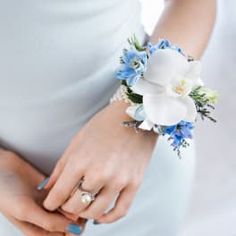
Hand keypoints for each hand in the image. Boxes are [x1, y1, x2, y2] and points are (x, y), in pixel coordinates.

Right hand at [0, 149, 83, 234]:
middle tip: (78, 204)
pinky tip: (69, 185)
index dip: (74, 230)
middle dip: (77, 215)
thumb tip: (73, 229)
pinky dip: (70, 190)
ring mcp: (50, 202)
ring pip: (70, 206)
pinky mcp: (52, 189)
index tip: (79, 220)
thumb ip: (48, 222)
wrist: (1, 168)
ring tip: (74, 193)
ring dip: (74, 201)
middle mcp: (45, 217)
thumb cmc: (5, 192)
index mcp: (38, 230)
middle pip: (69, 221)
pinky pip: (67, 192)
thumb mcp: (25, 210)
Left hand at [43, 101, 157, 222]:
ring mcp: (119, 180)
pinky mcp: (135, 183)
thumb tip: (49, 188)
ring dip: (84, 214)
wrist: (133, 116)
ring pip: (96, 212)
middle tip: (65, 203)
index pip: (59, 193)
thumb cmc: (103, 125)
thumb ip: (62, 167)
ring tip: (81, 208)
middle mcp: (99, 174)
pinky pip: (120, 210)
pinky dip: (108, 218)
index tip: (51, 203)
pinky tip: (100, 217)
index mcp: (81, 161)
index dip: (51, 202)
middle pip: (75, 206)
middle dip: (65, 208)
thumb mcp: (77, 141)